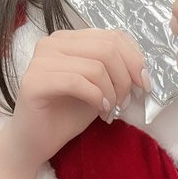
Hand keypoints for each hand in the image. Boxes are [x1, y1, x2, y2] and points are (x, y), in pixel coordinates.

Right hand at [0, 28, 147, 178]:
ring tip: (111, 109)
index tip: (144, 84)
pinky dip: (97, 98)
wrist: (33, 143)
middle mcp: (51, 42)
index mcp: (67, 38)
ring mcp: (40, 60)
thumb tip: (142, 68)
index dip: (135, 58)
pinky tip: (100, 111)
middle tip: (126, 101)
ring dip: (112, 92)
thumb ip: (113, 70)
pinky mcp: (34, 81)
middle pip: (106, 48)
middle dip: (125, 77)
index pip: (112, 35)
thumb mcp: (98, 87)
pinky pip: (77, 82)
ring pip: (95, 65)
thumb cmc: (65, 114)